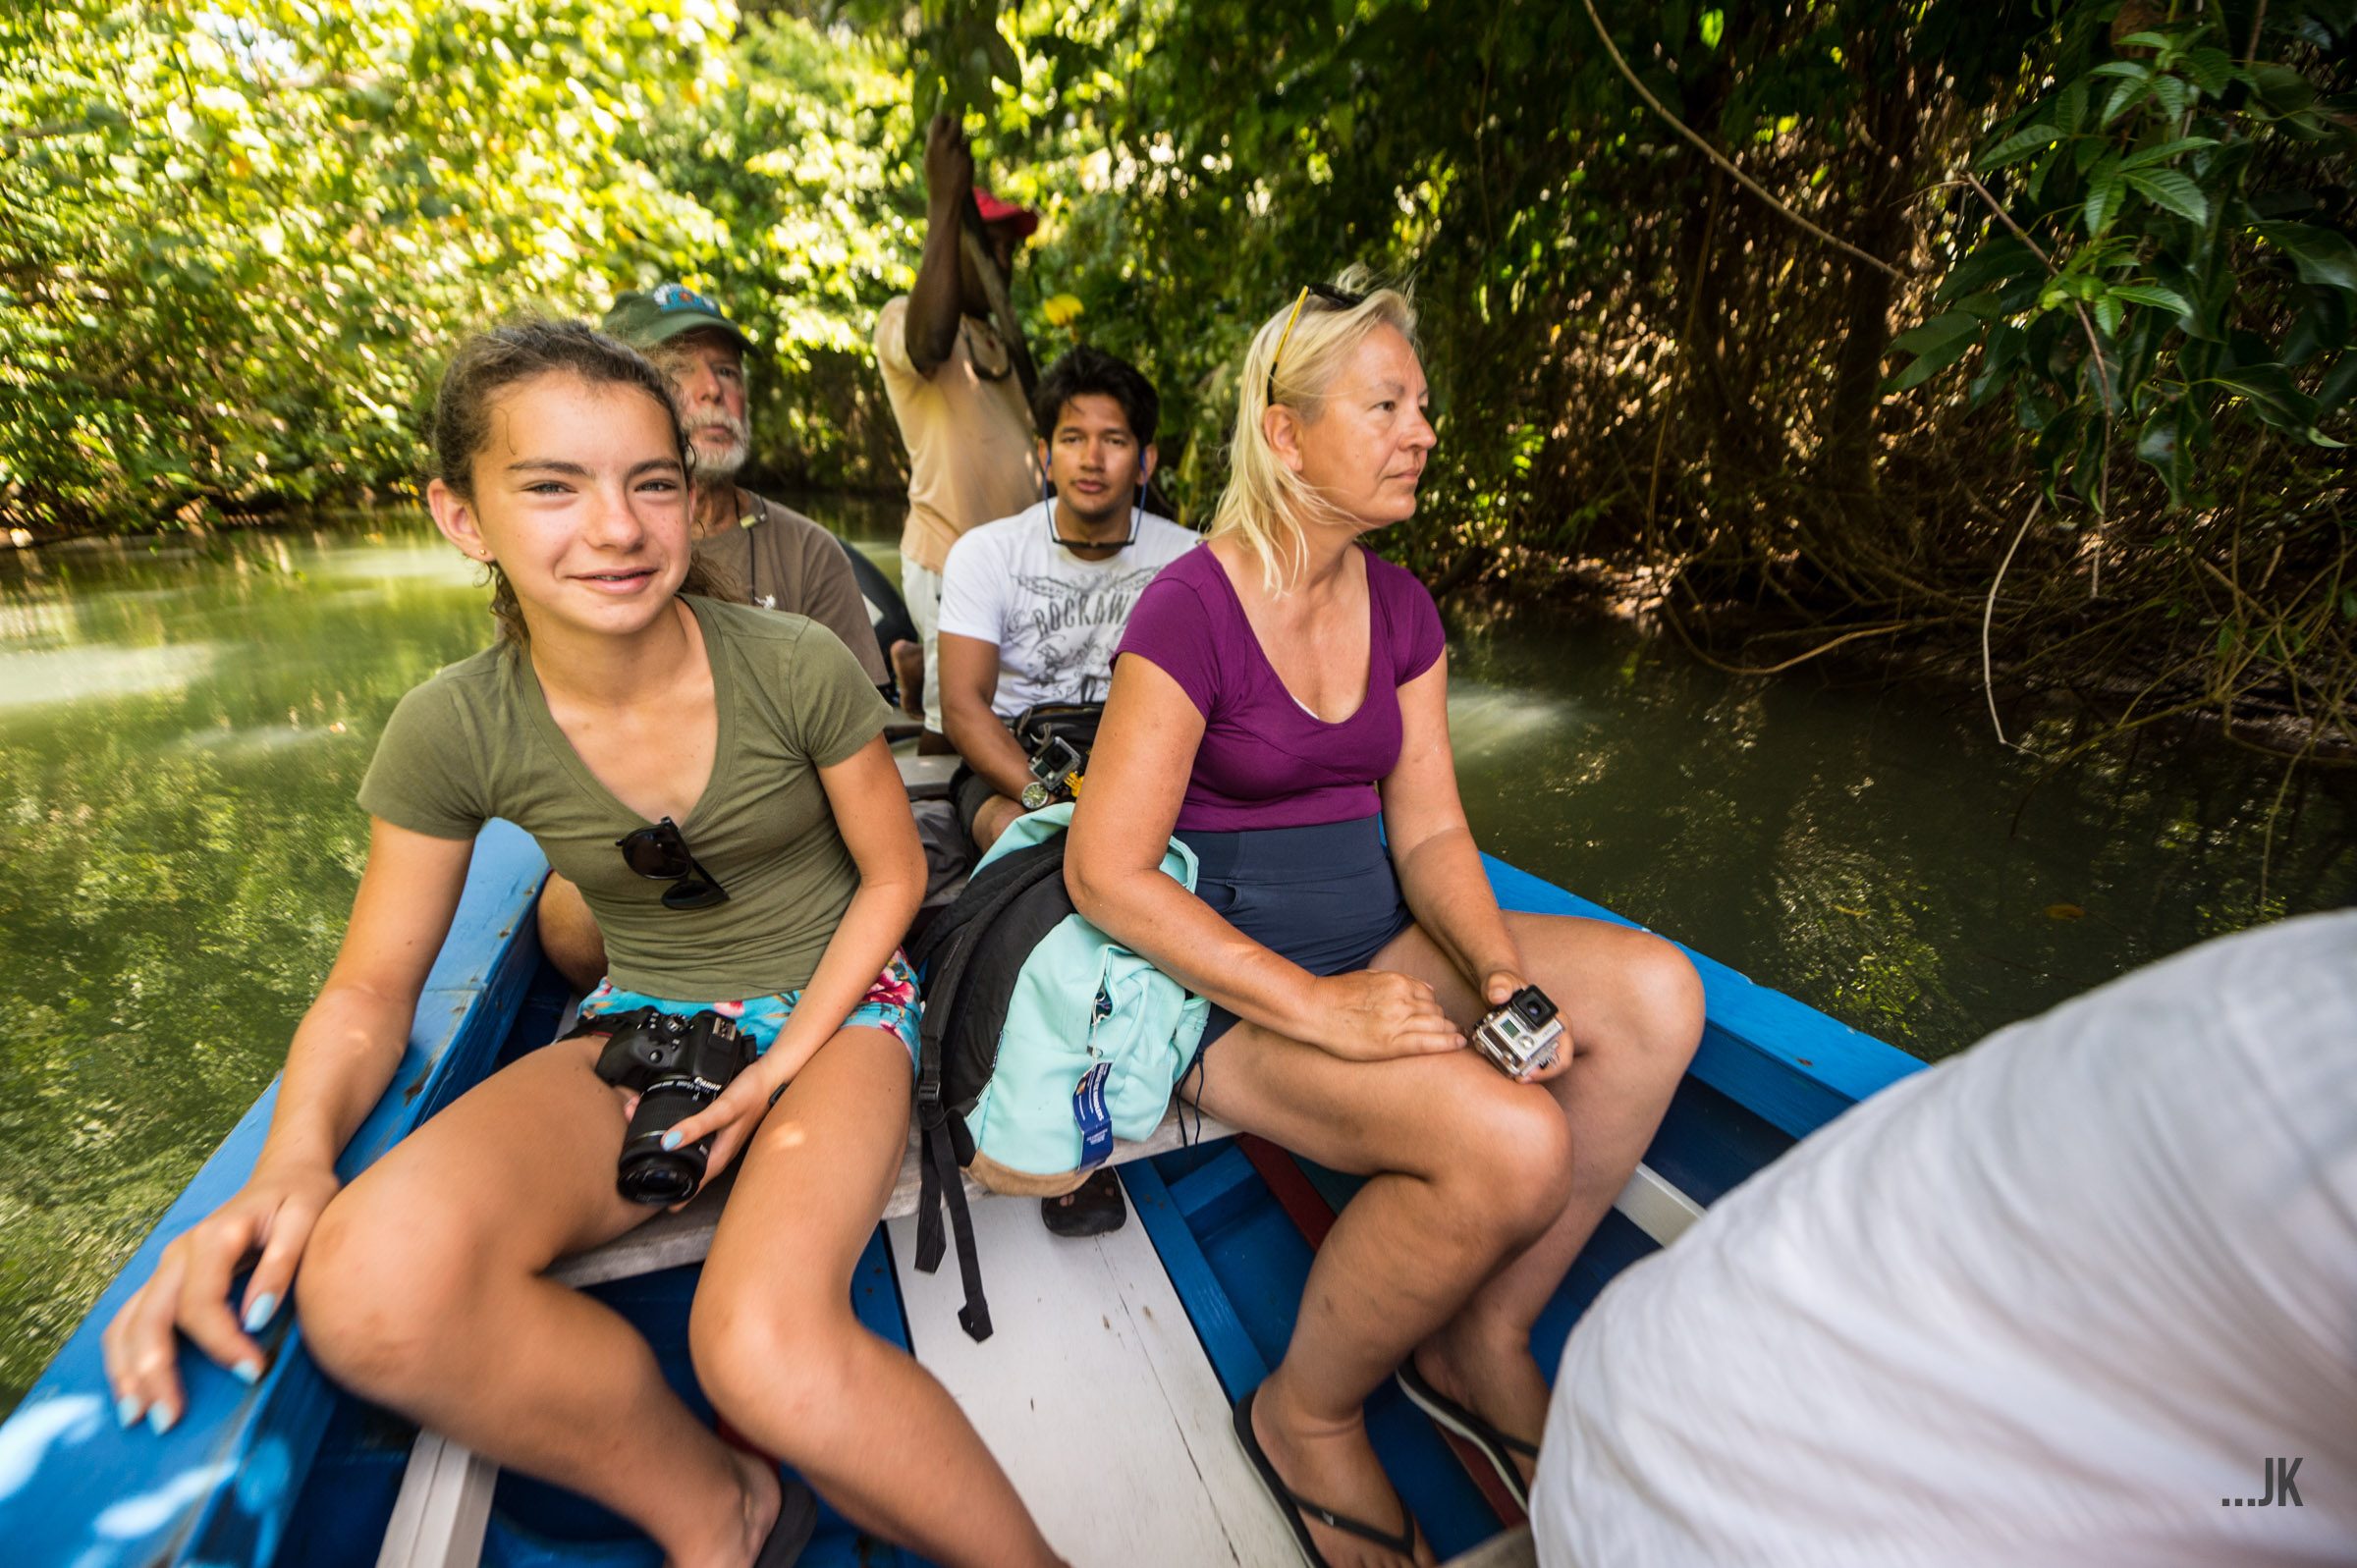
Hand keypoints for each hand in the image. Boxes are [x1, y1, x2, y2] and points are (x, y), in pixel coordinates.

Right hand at [100, 1159, 340, 1432]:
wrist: (285, 1175)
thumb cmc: (302, 1199)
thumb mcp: (307, 1219)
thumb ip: (282, 1265)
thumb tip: (257, 1319)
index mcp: (213, 1238)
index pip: (200, 1302)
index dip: (221, 1343)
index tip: (252, 1373)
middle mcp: (178, 1253)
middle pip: (152, 1318)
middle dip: (155, 1371)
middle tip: (169, 1420)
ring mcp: (166, 1268)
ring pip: (130, 1322)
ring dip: (129, 1371)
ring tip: (138, 1417)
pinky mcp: (165, 1281)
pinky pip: (130, 1321)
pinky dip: (125, 1357)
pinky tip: (131, 1392)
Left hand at [650, 1044, 802, 1202]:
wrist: (772, 1077)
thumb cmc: (753, 1094)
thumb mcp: (723, 1110)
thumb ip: (697, 1125)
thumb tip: (668, 1142)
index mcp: (722, 1153)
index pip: (697, 1181)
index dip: (680, 1194)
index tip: (663, 1205)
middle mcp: (722, 1149)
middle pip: (696, 1171)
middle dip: (675, 1177)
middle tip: (655, 1183)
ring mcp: (723, 1139)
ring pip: (697, 1156)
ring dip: (679, 1158)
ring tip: (661, 1161)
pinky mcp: (723, 1127)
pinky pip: (701, 1141)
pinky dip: (686, 1141)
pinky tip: (681, 1136)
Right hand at [923, 112, 974, 203]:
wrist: (945, 198)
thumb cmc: (936, 177)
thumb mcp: (930, 158)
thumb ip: (935, 141)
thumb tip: (942, 122)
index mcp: (933, 144)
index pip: (939, 119)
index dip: (944, 118)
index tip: (946, 120)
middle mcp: (945, 146)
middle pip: (956, 122)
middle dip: (957, 125)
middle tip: (956, 132)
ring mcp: (958, 152)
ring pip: (965, 139)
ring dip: (962, 144)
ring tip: (956, 158)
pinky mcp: (968, 160)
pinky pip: (969, 152)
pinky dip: (966, 157)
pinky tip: (961, 168)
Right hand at [1307, 971, 1463, 1061]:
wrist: (1315, 1009)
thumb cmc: (1338, 994)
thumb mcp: (1371, 977)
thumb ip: (1400, 981)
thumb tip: (1426, 988)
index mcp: (1397, 982)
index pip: (1429, 995)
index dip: (1434, 1007)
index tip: (1437, 1016)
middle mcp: (1402, 1000)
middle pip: (1435, 1011)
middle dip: (1442, 1020)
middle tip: (1447, 1030)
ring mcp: (1398, 1021)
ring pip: (1437, 1025)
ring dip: (1448, 1032)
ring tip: (1455, 1038)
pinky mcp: (1392, 1043)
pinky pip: (1428, 1043)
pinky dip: (1448, 1043)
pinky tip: (1459, 1044)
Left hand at [1478, 966, 1575, 1083]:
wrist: (1498, 988)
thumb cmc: (1504, 983)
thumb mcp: (1500, 981)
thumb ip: (1499, 984)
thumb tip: (1499, 995)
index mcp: (1557, 1019)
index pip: (1564, 1052)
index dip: (1551, 1067)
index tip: (1530, 1071)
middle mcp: (1554, 1033)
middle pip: (1554, 1065)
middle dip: (1538, 1074)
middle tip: (1518, 1078)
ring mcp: (1543, 1042)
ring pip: (1543, 1068)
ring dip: (1529, 1074)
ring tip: (1511, 1075)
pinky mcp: (1530, 1048)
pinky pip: (1531, 1065)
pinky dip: (1520, 1069)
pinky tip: (1506, 1069)